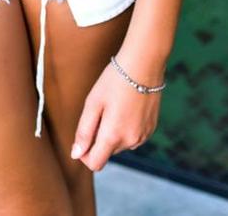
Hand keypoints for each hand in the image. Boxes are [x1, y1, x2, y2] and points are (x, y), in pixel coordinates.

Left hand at [70, 57, 163, 171]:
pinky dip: (126, 128)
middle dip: (100, 138)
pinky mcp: (151, 128)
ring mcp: (143, 136)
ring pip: (120, 144)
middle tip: (100, 110)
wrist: (143, 64)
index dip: (84, 155)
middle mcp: (131, 141)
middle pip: (107, 151)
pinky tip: (127, 106)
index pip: (95, 163)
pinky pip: (133, 136)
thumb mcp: (93, 103)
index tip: (82, 137)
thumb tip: (76, 154)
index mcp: (113, 136)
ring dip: (113, 133)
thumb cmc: (114, 80)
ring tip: (115, 106)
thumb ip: (84, 131)